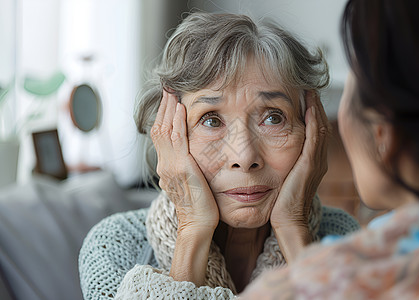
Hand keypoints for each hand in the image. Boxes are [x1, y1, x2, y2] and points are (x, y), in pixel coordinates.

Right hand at [151, 90, 218, 233]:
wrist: (197, 225)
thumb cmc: (198, 207)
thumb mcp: (187, 184)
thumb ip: (185, 168)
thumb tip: (188, 159)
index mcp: (166, 167)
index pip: (160, 136)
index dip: (162, 117)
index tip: (168, 101)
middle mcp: (164, 164)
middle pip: (158, 129)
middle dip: (163, 108)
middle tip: (167, 89)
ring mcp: (171, 166)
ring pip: (164, 130)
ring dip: (168, 109)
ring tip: (172, 92)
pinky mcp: (182, 167)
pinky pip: (177, 139)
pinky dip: (177, 122)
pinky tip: (181, 108)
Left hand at [270, 91, 328, 260]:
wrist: (288, 221)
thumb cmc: (281, 203)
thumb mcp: (283, 178)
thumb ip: (283, 165)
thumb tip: (269, 154)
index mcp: (313, 162)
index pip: (315, 131)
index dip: (312, 113)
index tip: (304, 97)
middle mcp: (318, 159)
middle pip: (321, 126)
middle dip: (315, 106)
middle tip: (309, 87)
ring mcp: (317, 161)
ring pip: (320, 128)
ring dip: (315, 108)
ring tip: (310, 90)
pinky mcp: (310, 164)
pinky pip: (315, 137)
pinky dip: (313, 120)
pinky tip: (309, 106)